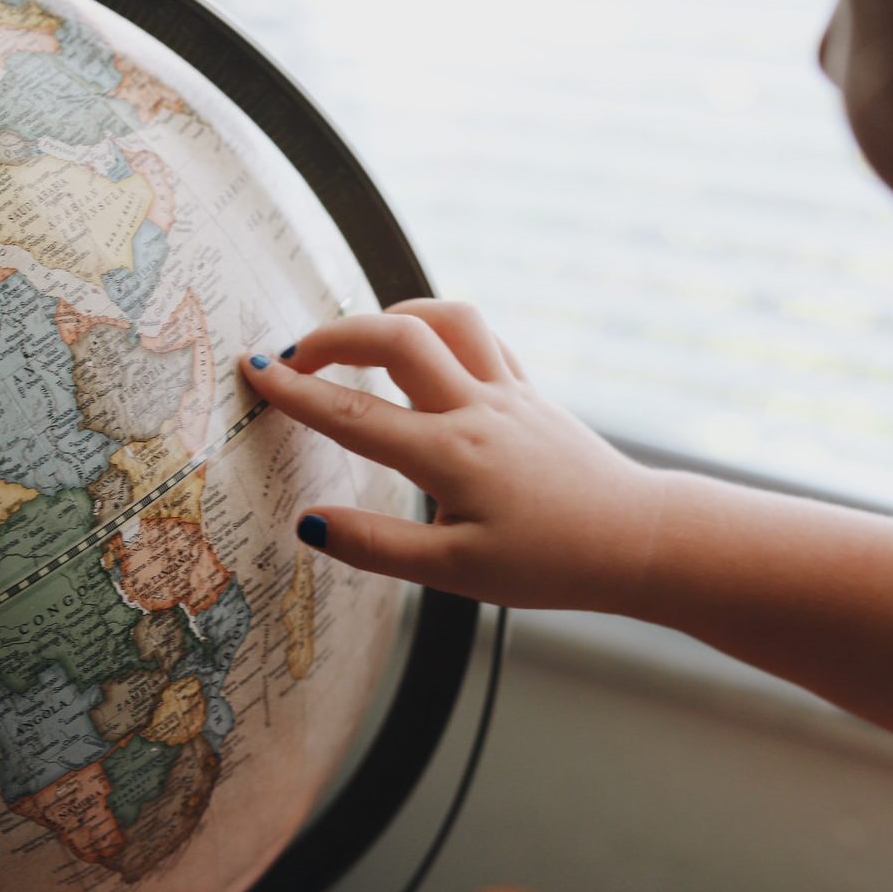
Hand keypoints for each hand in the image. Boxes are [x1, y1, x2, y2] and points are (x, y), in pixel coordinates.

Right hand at [239, 299, 667, 609]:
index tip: (255, 372)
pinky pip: (482, 338)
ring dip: (393, 317)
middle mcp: (477, 409)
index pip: (354, 414)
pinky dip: (442, 331)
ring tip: (357, 344)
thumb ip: (377, 547)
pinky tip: (424, 352)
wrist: (637, 540)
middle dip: (334, 335)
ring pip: (447, 319)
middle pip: (396, 338)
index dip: (296, 392)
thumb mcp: (456, 574)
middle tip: (294, 356)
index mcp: (451, 455)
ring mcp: (509, 392)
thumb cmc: (551, 564)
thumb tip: (309, 524)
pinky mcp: (531, 392)